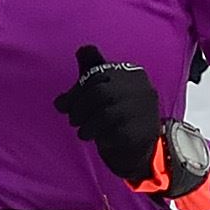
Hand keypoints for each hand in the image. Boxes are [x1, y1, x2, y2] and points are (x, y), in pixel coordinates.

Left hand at [54, 44, 162, 184]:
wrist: (139, 145)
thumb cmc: (117, 113)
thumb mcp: (102, 88)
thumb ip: (89, 73)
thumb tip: (76, 63)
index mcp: (132, 73)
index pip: (97, 74)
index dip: (76, 90)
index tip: (64, 104)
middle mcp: (142, 88)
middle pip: (99, 93)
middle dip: (79, 108)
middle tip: (73, 120)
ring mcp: (145, 110)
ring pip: (105, 114)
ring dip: (87, 126)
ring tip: (83, 132)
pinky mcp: (144, 132)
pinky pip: (115, 134)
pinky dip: (101, 138)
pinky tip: (99, 140)